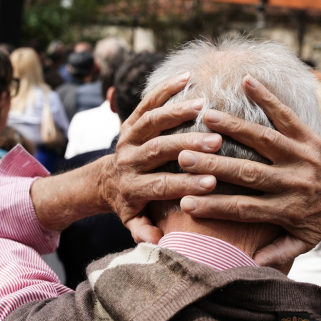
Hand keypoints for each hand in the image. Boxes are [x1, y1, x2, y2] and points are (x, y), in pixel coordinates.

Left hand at [103, 72, 223, 243]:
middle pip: (156, 150)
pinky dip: (164, 89)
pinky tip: (187, 78)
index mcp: (131, 188)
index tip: (213, 183)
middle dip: (186, 145)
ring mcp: (127, 138)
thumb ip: (144, 232)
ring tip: (203, 105)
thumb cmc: (129, 205)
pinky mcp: (129, 122)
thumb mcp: (134, 222)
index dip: (185, 185)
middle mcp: (127, 161)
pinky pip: (146, 102)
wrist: (103, 182)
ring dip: (176, 112)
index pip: (161, 185)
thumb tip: (159, 242)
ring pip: (150, 122)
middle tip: (216, 142)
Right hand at [176, 75, 320, 267]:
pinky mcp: (309, 136)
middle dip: (214, 165)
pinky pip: (286, 115)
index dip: (215, 206)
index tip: (185, 202)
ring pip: (265, 140)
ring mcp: (302, 156)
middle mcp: (293, 181)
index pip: (245, 209)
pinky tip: (247, 81)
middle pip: (248, 173)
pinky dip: (268, 98)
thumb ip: (276, 253)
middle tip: (183, 157)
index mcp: (288, 209)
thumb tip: (247, 263)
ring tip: (207, 116)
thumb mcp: (303, 242)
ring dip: (235, 127)